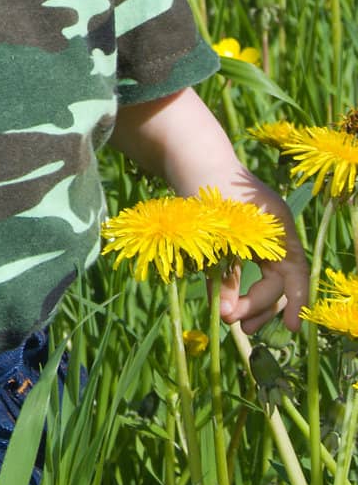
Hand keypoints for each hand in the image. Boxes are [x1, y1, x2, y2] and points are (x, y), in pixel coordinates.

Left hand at [218, 175, 308, 333]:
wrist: (189, 156)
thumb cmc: (205, 187)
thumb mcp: (214, 232)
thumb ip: (222, 273)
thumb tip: (226, 314)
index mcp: (277, 227)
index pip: (295, 271)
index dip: (296, 301)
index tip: (290, 328)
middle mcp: (271, 233)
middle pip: (278, 280)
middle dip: (260, 306)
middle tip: (239, 326)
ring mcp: (255, 236)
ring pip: (261, 278)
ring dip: (248, 302)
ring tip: (231, 321)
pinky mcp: (237, 239)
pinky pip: (244, 269)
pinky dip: (236, 286)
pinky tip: (223, 304)